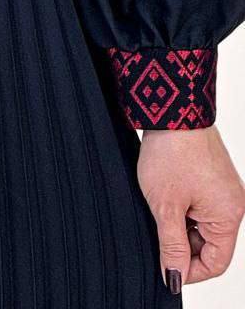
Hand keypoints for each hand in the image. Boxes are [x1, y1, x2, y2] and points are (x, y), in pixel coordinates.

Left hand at [138, 126, 244, 290]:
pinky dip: (183, 208)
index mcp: (229, 216)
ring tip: (158, 209)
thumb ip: (171, 246)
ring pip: (202, 224)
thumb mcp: (165, 206)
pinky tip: (164, 196)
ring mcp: (224, 189)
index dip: (190, 271)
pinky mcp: (213, 176)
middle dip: (183, 245)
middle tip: (155, 235)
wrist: (172, 110)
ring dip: (180, 225)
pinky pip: (201, 205)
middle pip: (210, 245)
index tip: (165, 270)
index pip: (216, 262)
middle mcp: (233, 204)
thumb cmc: (171, 153)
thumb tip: (174, 277)